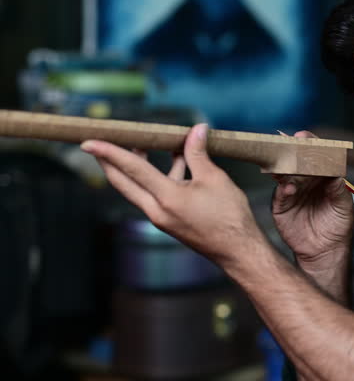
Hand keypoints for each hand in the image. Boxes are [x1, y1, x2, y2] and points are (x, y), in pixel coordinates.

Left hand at [81, 124, 263, 269]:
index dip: (110, 152)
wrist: (237, 250)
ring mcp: (160, 218)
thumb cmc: (229, 216)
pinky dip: (158, 177)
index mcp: (167, 198)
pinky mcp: (168, 222)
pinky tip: (177, 163)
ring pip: (138, 188)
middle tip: (100, 142)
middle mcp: (156, 210)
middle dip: (109, 161)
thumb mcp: (215, 179)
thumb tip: (196, 130)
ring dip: (138, 167)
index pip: (132, 169)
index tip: (88, 142)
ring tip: (148, 145)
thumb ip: (199, 154)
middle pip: (123, 182)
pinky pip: (154, 195)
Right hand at [271, 131, 353, 269]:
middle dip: (294, 150)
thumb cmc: (338, 227)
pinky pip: (279, 194)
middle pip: (297, 160)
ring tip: (287, 162)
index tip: (306, 137)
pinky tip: (288, 186)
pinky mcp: (281, 206)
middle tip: (292, 142)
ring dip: (285, 166)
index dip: (311, 145)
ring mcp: (291, 192)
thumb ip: (338, 190)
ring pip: (285, 174)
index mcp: (322, 176)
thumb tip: (335, 174)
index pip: (316, 156)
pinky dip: (283, 188)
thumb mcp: (344, 208)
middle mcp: (305, 180)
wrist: (325, 251)